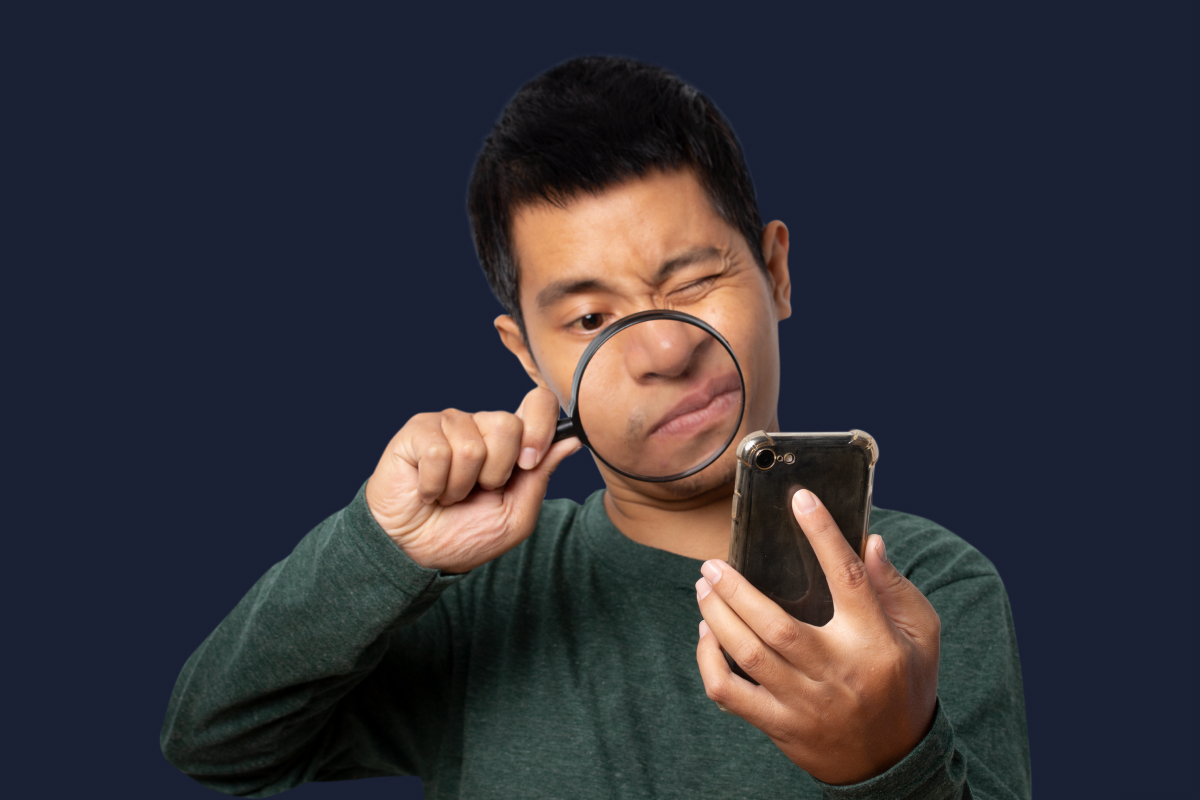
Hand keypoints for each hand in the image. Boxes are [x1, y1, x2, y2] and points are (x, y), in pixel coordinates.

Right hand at [364, 387, 579, 573]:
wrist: (417, 554)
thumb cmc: (465, 535)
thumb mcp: (515, 515)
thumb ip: (541, 476)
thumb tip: (572, 441)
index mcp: (510, 442)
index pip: (538, 403)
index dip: (541, 426)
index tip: (529, 462)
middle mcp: (481, 426)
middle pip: (508, 424)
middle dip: (495, 472)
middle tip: (476, 492)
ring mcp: (448, 425)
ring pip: (472, 445)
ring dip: (460, 486)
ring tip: (448, 494)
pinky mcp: (418, 432)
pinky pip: (438, 452)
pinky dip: (434, 485)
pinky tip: (427, 491)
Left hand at [695, 489, 940, 784]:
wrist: (893, 764)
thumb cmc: (906, 686)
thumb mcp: (921, 635)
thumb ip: (894, 587)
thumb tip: (870, 541)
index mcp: (874, 641)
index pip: (847, 578)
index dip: (823, 534)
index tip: (800, 499)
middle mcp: (837, 670)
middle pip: (776, 624)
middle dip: (736, 589)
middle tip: (712, 563)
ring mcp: (805, 701)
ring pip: (747, 654)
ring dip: (717, 615)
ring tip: (703, 586)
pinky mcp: (780, 724)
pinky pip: (730, 692)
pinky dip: (708, 661)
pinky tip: (706, 634)